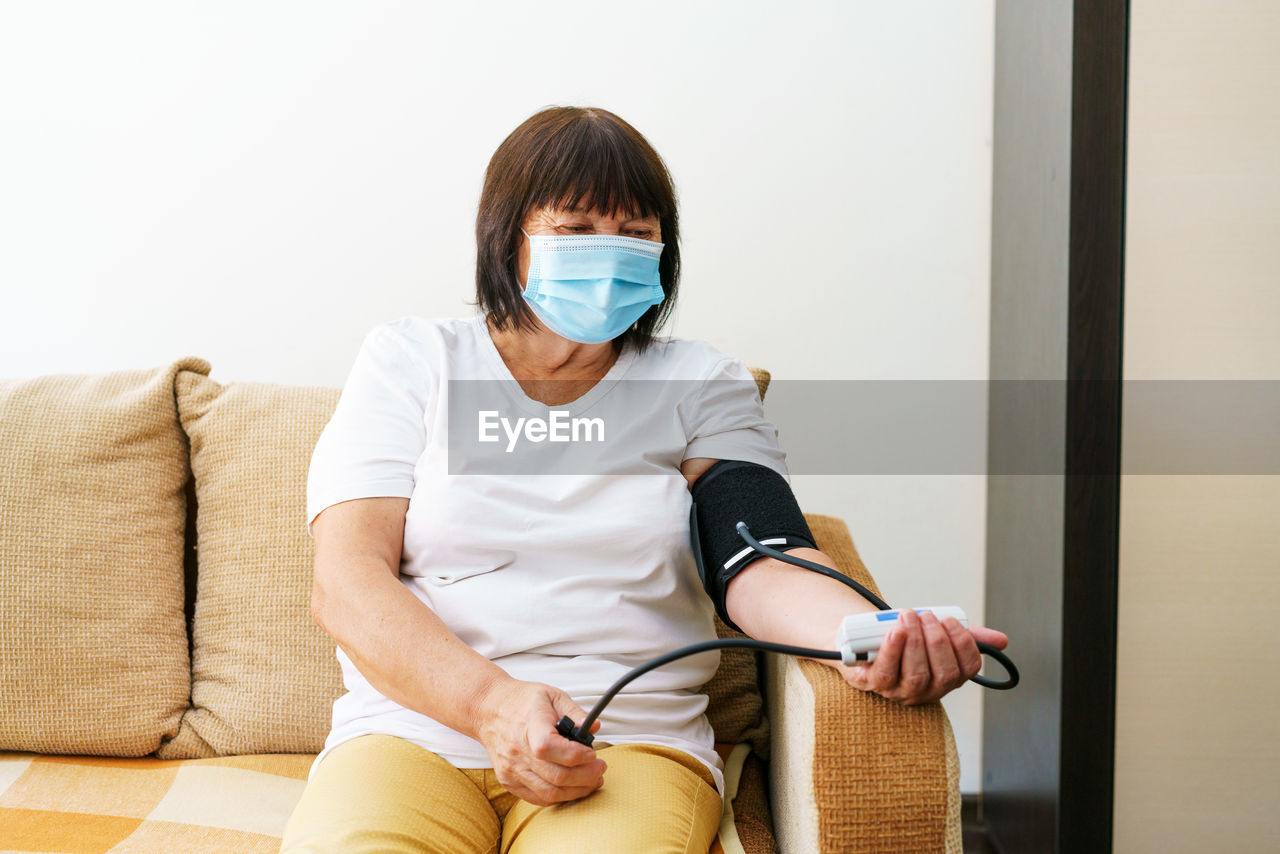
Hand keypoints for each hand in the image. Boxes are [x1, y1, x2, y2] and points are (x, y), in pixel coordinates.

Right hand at [474, 678, 605, 805]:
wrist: (488, 710)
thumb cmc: (523, 701)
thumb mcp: (552, 695)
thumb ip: (575, 712)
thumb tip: (594, 728)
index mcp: (528, 726)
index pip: (550, 747)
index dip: (576, 755)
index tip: (593, 753)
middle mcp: (517, 751)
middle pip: (556, 775)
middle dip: (586, 776)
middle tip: (600, 769)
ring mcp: (511, 770)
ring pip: (549, 792)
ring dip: (577, 791)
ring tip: (592, 781)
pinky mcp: (508, 781)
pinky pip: (538, 798)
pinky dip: (559, 796)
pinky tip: (572, 787)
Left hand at [841, 609, 1008, 704]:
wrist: (862, 634)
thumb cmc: (904, 635)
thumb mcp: (934, 631)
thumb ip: (966, 634)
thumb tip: (1002, 640)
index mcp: (947, 677)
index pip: (968, 668)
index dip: (964, 644)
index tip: (950, 621)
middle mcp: (927, 690)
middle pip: (943, 673)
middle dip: (937, 641)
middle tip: (926, 616)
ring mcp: (900, 691)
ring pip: (916, 674)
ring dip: (915, 642)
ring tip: (909, 616)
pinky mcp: (874, 685)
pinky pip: (887, 672)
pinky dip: (893, 649)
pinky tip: (896, 630)